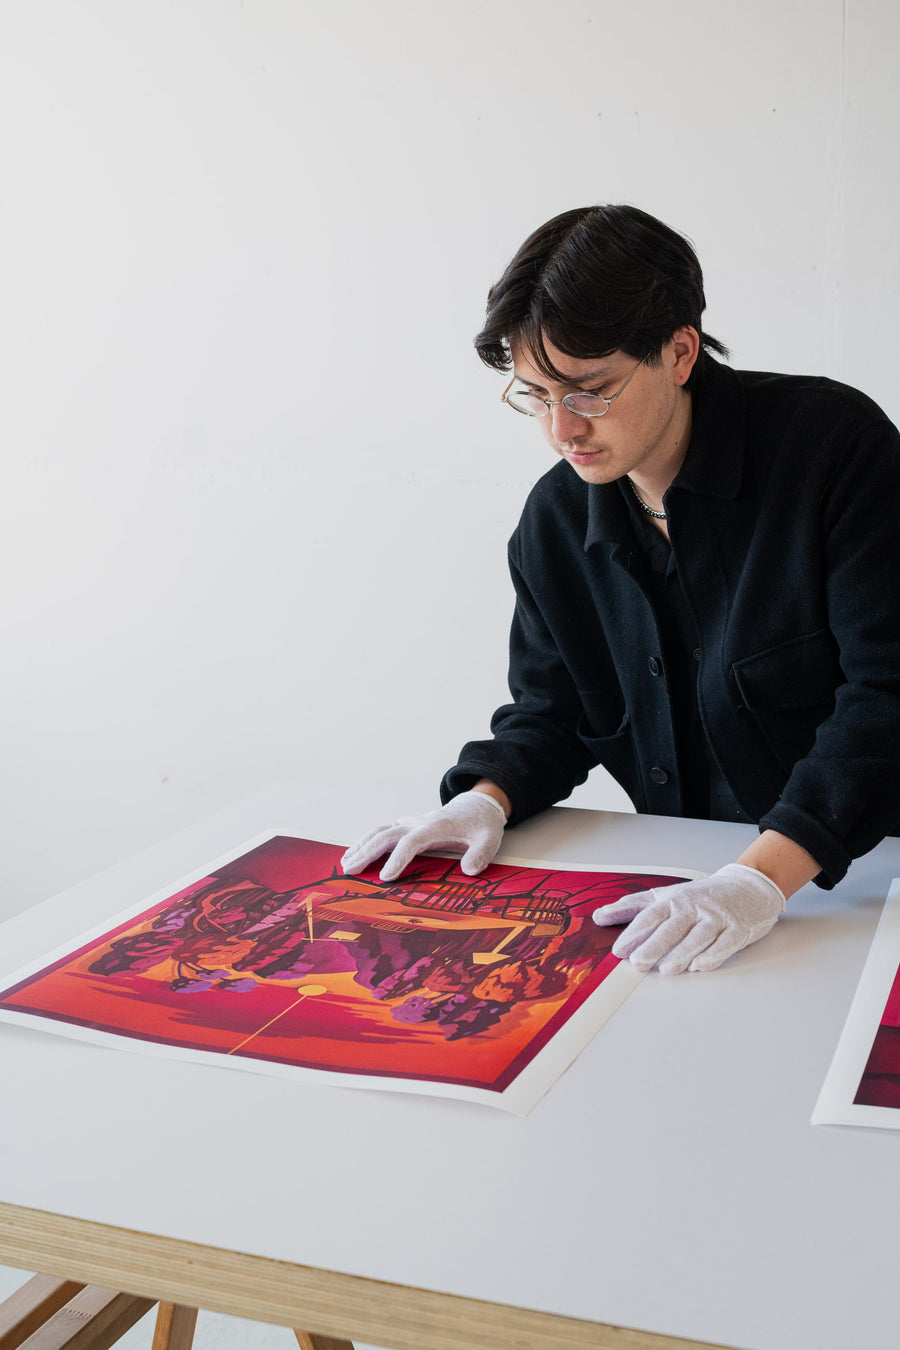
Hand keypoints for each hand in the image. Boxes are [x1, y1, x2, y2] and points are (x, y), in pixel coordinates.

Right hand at [341, 791, 507, 881]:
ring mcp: (410, 823)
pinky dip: (366, 842)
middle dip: (367, 852)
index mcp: (435, 827)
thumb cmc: (481, 824)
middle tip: (350, 870)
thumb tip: (469, 870)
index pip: (411, 842)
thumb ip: (481, 854)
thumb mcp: (489, 839)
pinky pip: (382, 832)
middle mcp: (418, 823)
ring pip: (380, 832)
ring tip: (345, 863)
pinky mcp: (406, 826)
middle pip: (387, 835)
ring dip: (361, 846)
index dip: (398, 859)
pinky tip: (354, 853)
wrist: (476, 805)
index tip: (386, 877)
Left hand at [592, 863, 785, 974]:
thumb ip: (632, 907)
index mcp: (673, 900)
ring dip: (682, 953)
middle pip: (672, 927)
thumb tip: (599, 916)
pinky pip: (725, 943)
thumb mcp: (665, 896)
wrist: (747, 887)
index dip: (634, 932)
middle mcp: (694, 907)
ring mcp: (716, 917)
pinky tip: (700, 966)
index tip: (619, 950)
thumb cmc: (701, 896)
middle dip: (654, 945)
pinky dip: (713, 955)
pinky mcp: (738, 928)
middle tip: (638, 962)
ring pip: (697, 937)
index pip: (650, 916)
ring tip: (667, 970)